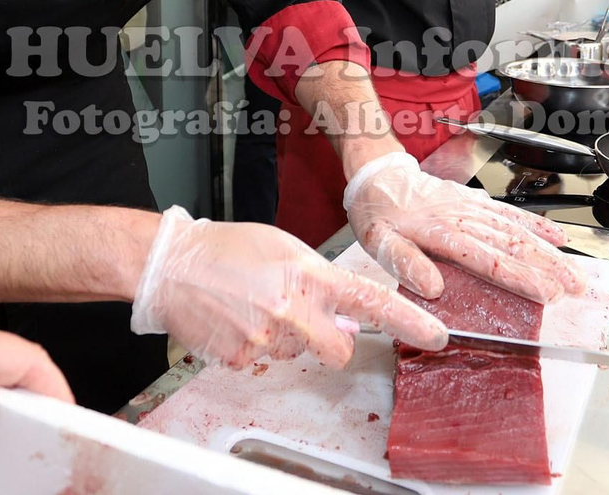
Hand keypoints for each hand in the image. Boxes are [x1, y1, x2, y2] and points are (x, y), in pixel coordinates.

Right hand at [131, 207, 445, 369]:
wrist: (172, 265)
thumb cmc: (227, 248)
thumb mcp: (284, 248)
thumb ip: (320, 280)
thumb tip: (345, 315)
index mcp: (307, 275)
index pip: (370, 301)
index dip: (408, 321)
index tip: (436, 335)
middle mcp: (292, 310)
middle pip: (338, 348)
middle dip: (331, 339)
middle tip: (304, 317)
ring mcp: (266, 338)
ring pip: (298, 354)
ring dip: (287, 338)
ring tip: (255, 305)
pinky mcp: (242, 358)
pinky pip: (265, 360)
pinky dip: (257, 345)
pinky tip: (238, 319)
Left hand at [344, 152, 588, 303]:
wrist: (379, 176)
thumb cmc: (379, 213)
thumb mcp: (379, 242)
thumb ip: (406, 263)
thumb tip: (433, 287)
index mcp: (442, 234)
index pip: (489, 260)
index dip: (521, 278)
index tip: (548, 293)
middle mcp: (464, 219)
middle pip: (513, 245)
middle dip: (548, 267)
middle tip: (575, 287)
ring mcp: (473, 208)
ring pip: (517, 230)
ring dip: (549, 250)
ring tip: (574, 270)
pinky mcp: (476, 201)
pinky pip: (510, 213)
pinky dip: (536, 224)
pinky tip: (556, 237)